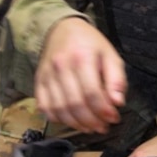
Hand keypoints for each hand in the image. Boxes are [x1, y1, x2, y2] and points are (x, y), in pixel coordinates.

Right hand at [34, 17, 126, 133]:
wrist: (61, 29)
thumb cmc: (89, 43)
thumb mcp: (110, 55)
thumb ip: (116, 79)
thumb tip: (118, 102)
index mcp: (81, 57)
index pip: (91, 93)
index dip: (103, 111)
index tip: (114, 118)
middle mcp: (61, 66)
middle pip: (74, 104)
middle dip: (91, 121)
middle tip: (103, 126)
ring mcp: (47, 75)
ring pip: (59, 109)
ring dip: (76, 124)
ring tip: (90, 127)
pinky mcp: (38, 82)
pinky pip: (44, 107)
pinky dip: (57, 119)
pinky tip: (71, 120)